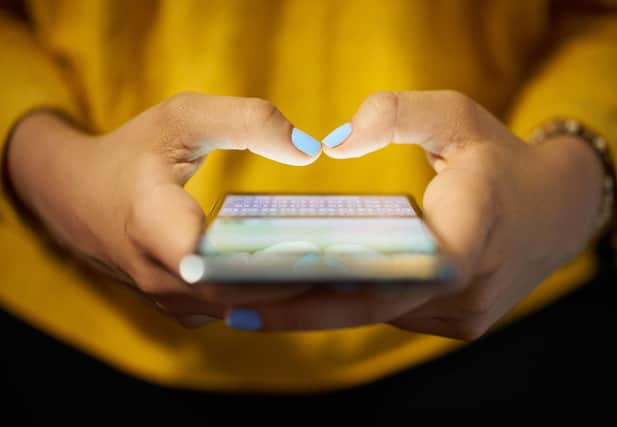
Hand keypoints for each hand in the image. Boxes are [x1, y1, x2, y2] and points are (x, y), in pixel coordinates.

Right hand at [6, 93, 321, 326]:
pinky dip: (270, 298)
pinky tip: (309, 279)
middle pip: (239, 294)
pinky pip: (233, 310)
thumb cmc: (133, 151)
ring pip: (241, 310)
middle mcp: (158, 276)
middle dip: (298, 283)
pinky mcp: (181, 308)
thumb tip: (310, 150)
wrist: (75, 196)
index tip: (323, 253)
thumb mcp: (183, 117)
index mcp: (152, 223)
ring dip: (289, 296)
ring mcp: (168, 299)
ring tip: (346, 275)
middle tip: (359, 267)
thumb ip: (247, 121)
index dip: (270, 263)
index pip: (213, 262)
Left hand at [232, 91, 604, 339]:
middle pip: (369, 306)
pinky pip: (393, 314)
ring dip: (321, 308)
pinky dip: (352, 304)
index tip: (259, 293)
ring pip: (378, 315)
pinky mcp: (458, 323)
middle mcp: (466, 288)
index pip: (391, 274)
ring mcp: (464, 314)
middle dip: (299, 308)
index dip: (322, 290)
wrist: (557, 211)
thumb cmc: (500, 160)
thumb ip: (396, 114)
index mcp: (470, 233)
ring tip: (255, 298)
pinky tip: (308, 291)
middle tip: (230, 303)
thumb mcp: (456, 116)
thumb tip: (334, 143)